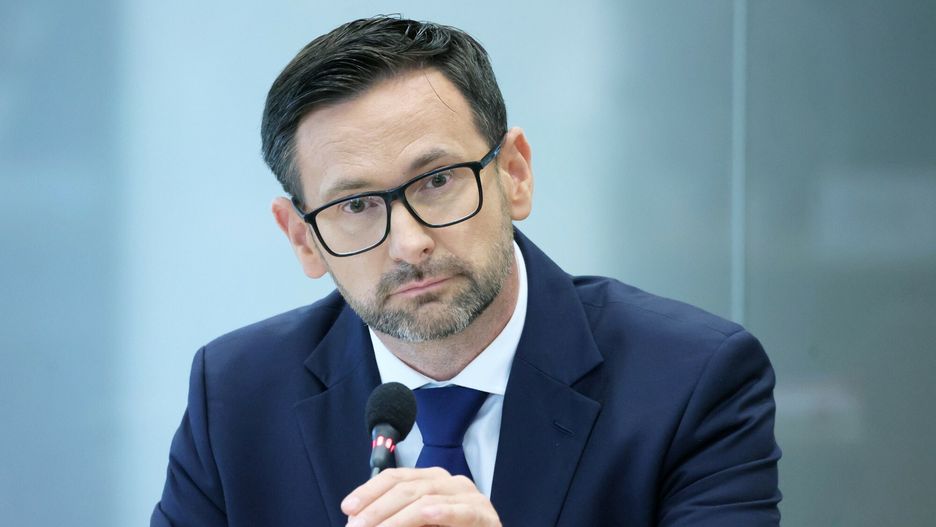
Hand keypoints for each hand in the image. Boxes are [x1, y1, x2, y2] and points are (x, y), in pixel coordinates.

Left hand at [341, 467, 501, 526]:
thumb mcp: (415, 524)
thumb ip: (393, 519)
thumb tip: (356, 521)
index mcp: (430, 480)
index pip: (395, 477)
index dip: (369, 491)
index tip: (348, 508)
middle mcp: (449, 482)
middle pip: (407, 487)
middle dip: (377, 509)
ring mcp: (468, 496)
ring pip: (427, 499)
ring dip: (398, 519)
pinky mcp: (482, 514)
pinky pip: (462, 511)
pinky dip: (444, 513)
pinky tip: (428, 515)